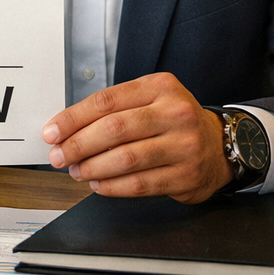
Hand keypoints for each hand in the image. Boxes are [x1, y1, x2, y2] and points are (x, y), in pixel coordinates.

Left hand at [41, 72, 232, 202]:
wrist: (221, 146)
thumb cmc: (172, 122)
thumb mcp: (150, 100)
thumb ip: (113, 110)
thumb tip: (65, 130)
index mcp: (160, 87)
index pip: (106, 101)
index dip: (72, 118)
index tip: (51, 132)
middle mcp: (175, 113)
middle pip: (114, 129)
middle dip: (78, 145)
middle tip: (59, 156)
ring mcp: (184, 145)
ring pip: (125, 159)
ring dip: (92, 168)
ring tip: (77, 171)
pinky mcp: (187, 175)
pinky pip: (140, 184)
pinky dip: (112, 187)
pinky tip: (98, 184)